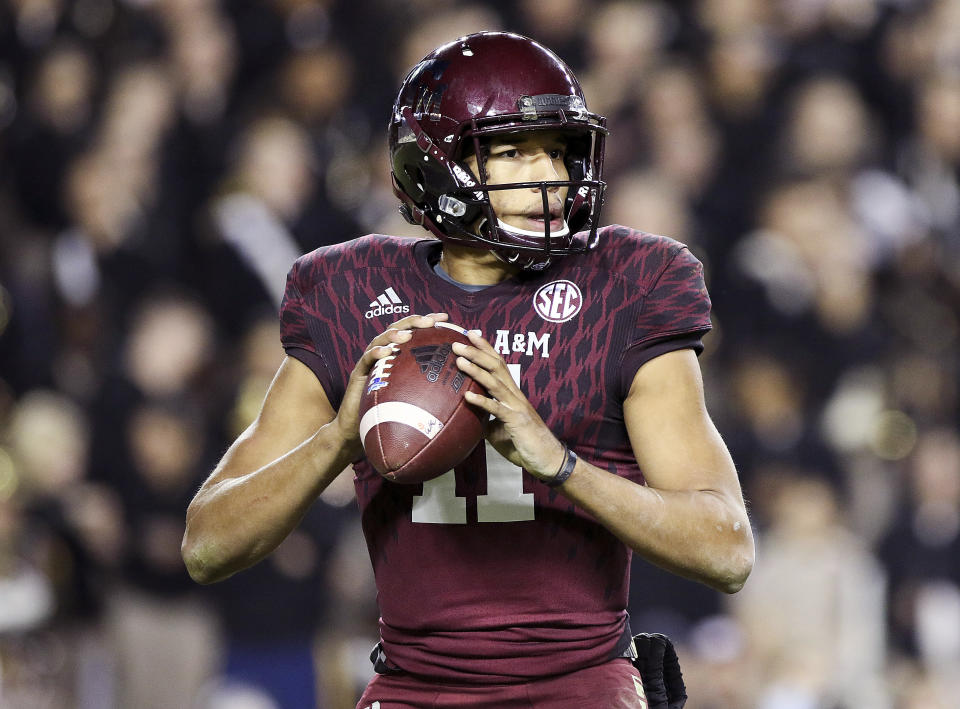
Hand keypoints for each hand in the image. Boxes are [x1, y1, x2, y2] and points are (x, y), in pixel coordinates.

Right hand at [334, 313, 448, 454]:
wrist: (358, 430)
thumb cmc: (388, 415)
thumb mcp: (412, 399)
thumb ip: (430, 388)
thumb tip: (461, 387)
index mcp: (397, 357)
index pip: (413, 333)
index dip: (428, 323)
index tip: (446, 319)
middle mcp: (383, 355)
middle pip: (397, 330)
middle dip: (414, 322)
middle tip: (430, 321)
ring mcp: (369, 362)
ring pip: (380, 340)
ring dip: (394, 334)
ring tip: (407, 334)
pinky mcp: (357, 373)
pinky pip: (366, 360)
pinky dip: (375, 353)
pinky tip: (386, 352)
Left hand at [452, 331, 564, 479]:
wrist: (547, 460)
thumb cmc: (524, 444)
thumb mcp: (498, 429)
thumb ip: (485, 418)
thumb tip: (466, 416)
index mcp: (511, 394)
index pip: (498, 364)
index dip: (485, 348)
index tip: (469, 335)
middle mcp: (515, 395)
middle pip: (496, 366)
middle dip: (477, 352)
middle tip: (457, 342)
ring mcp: (516, 407)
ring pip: (495, 382)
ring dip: (476, 370)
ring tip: (460, 360)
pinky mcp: (516, 422)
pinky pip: (497, 409)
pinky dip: (482, 402)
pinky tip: (467, 397)